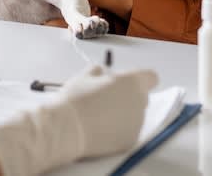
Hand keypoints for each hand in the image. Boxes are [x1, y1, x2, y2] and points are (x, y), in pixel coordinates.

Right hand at [0, 65, 157, 175]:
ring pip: (132, 116)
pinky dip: (115, 132)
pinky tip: (97, 131)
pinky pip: (125, 133)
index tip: (135, 84)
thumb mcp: (84, 78)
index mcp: (130, 82)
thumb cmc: (70, 101)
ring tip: (95, 118)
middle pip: (139, 98)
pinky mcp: (128, 141)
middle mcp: (137, 101)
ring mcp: (134, 123)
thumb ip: (98, 73)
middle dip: (126, 100)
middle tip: (104, 104)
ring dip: (120, 116)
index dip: (142, 81)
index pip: (151, 77)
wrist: (61, 129)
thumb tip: (102, 70)